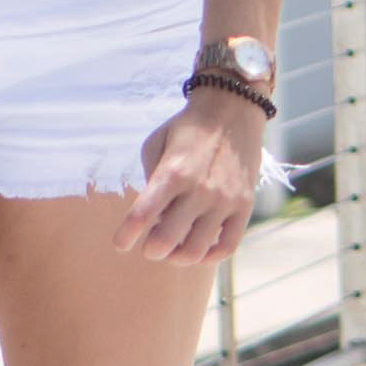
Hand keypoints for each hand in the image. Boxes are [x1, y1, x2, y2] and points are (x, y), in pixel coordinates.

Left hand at [112, 94, 262, 263]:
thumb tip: (153, 217)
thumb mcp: (155, 144)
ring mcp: (225, 199)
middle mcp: (199, 189)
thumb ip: (149, 181)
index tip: (120, 243)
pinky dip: (210, 256)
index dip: (125, 237)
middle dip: (151, 249)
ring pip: (196, 251)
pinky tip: (200, 248)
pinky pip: (228, 246)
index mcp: (172, 172)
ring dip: (178, 256)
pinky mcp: (245, 204)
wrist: (233, 108)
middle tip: (150, 244)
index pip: (141, 215)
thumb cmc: (187, 128)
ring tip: (174, 248)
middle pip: (166, 241)